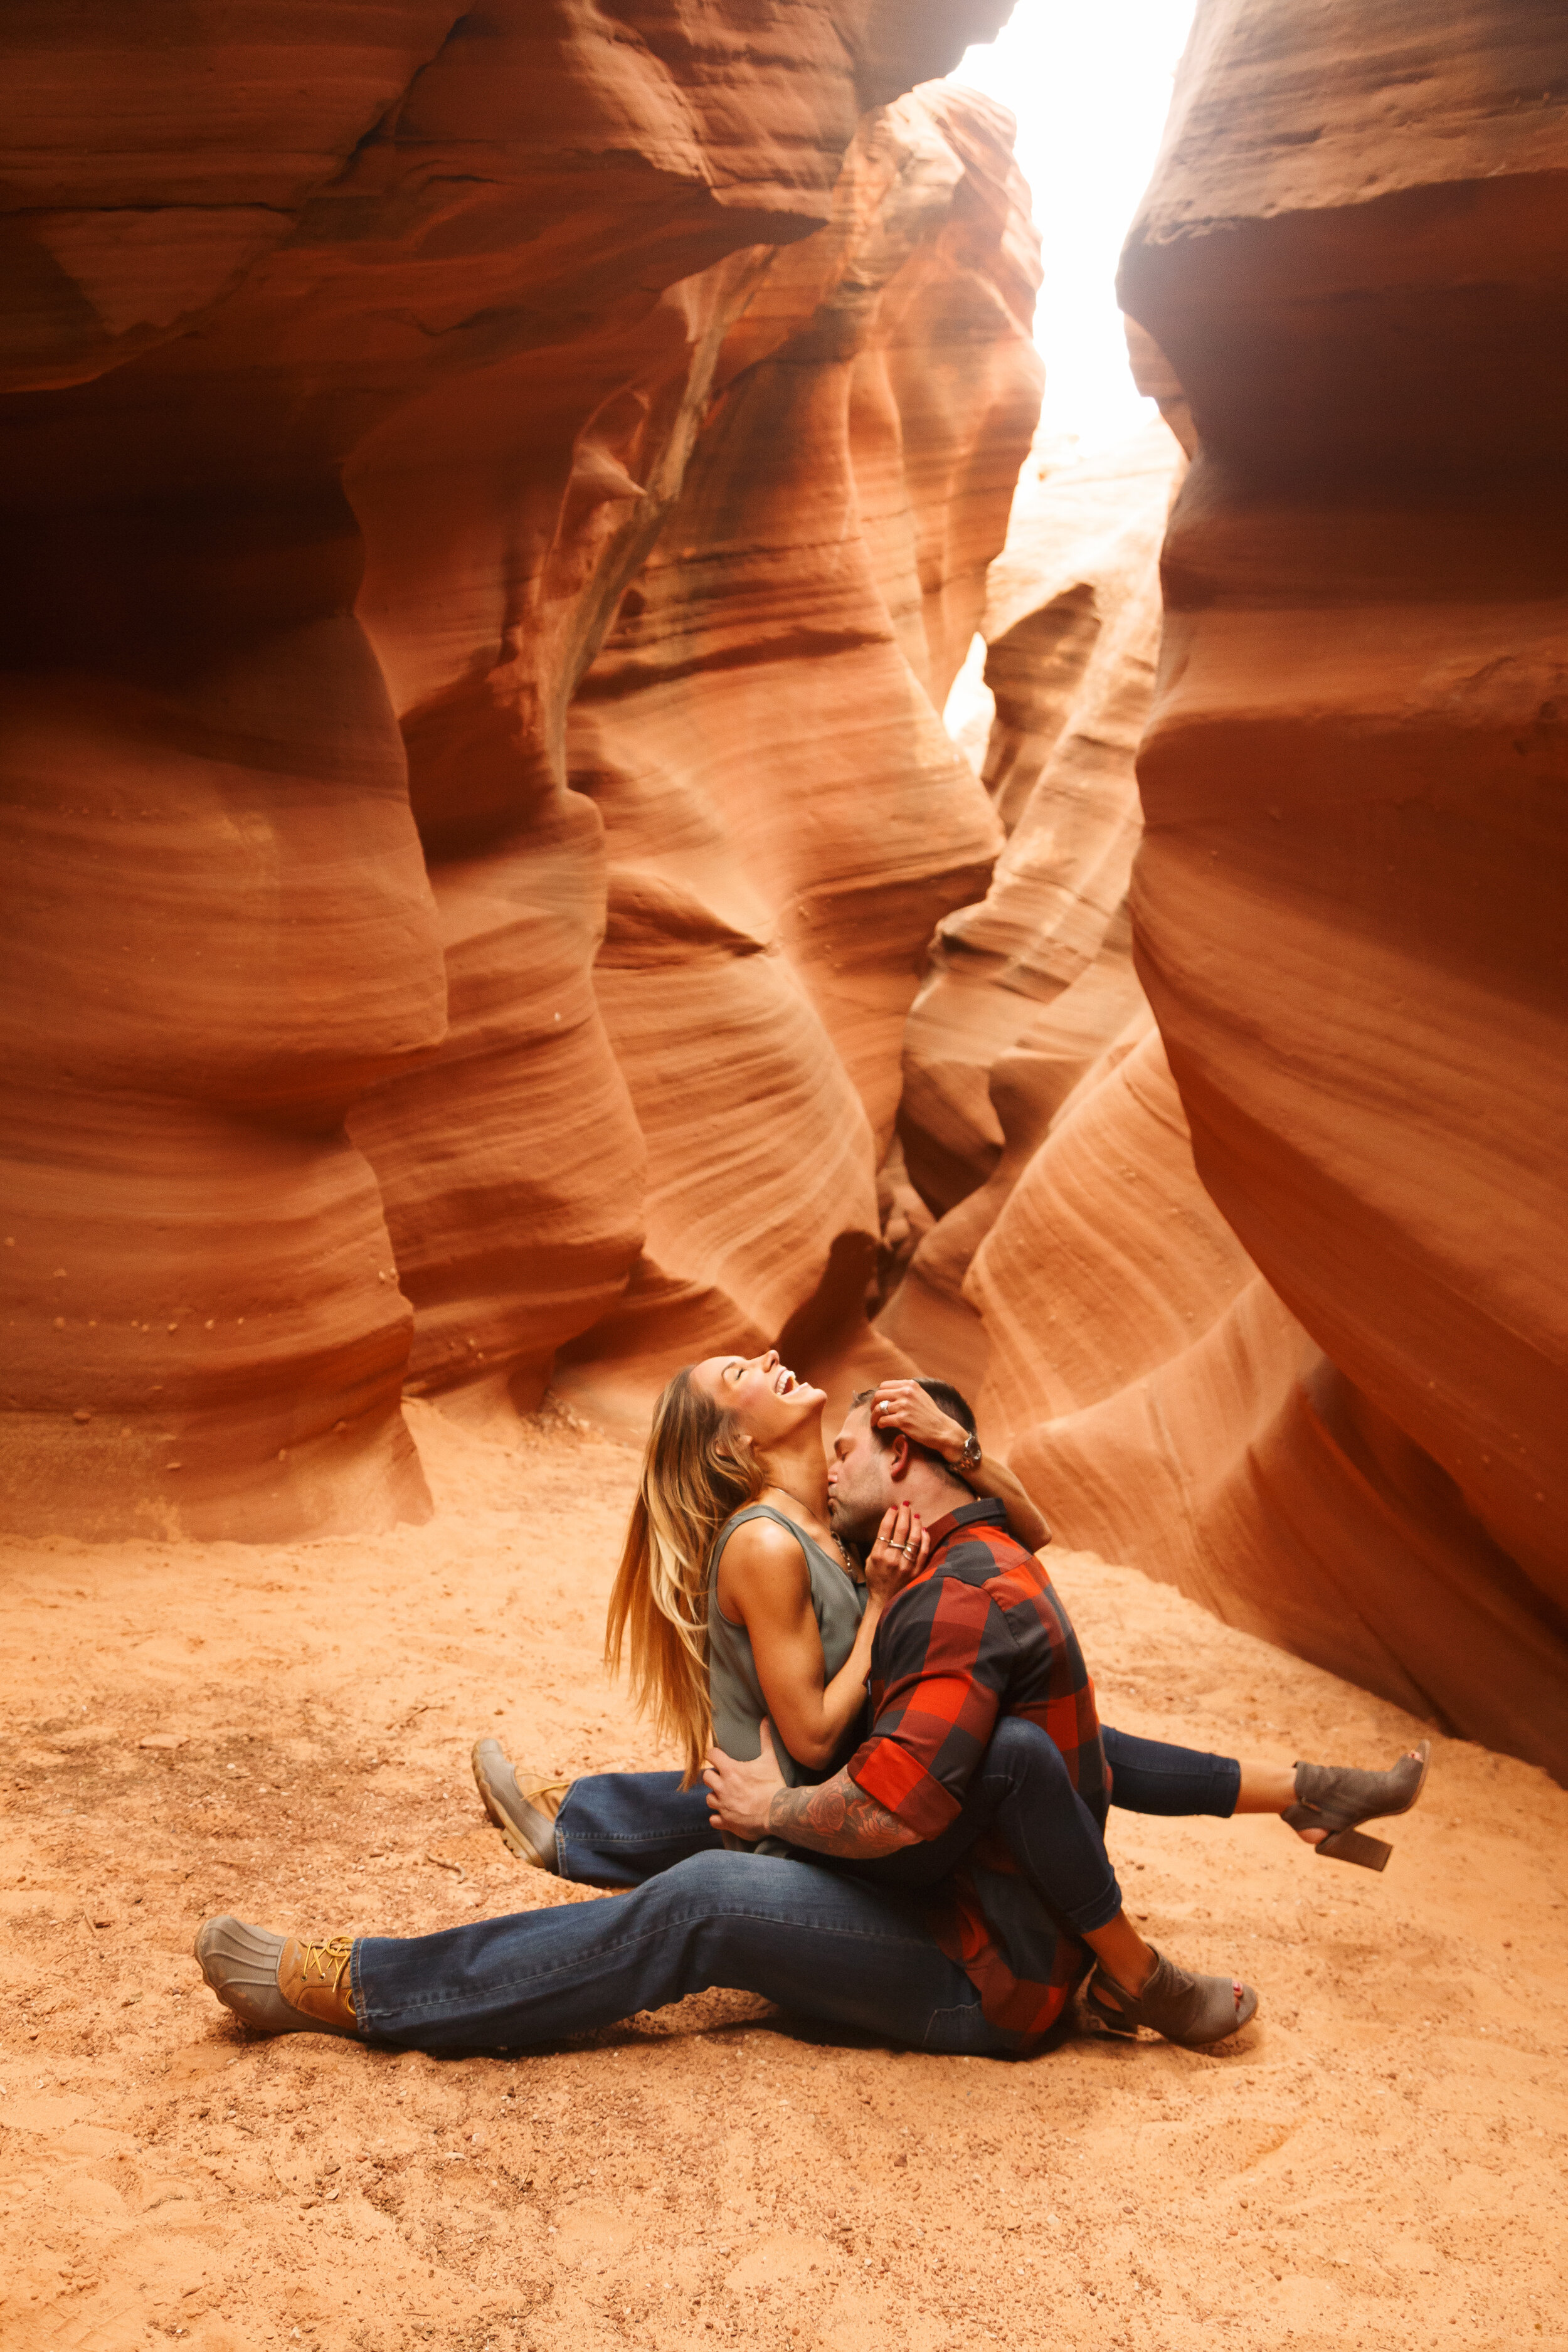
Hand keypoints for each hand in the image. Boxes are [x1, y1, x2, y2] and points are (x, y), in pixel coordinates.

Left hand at [702, 1721, 786, 1841]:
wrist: (779, 1813)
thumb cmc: (774, 1785)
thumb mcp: (770, 1760)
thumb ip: (766, 1739)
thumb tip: (766, 1719)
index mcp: (730, 1770)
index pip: (711, 1755)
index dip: (714, 1754)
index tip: (719, 1756)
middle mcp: (723, 1787)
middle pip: (706, 1777)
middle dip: (714, 1776)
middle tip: (725, 1778)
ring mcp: (723, 1806)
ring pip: (709, 1799)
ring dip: (716, 1796)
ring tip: (727, 1796)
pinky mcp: (727, 1822)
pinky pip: (714, 1819)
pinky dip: (719, 1817)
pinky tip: (728, 1814)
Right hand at [863, 1501, 928, 1605]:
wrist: (885, 1601)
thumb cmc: (876, 1580)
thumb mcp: (870, 1561)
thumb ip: (879, 1545)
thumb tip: (889, 1527)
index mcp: (878, 1555)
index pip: (885, 1529)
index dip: (891, 1515)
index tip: (894, 1507)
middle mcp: (893, 1558)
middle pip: (901, 1530)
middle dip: (904, 1514)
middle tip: (906, 1505)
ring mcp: (906, 1565)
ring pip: (914, 1538)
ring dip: (916, 1523)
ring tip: (915, 1515)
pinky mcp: (917, 1571)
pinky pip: (924, 1551)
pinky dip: (925, 1539)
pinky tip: (924, 1530)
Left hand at [870, 1378, 966, 1463]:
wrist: (942, 1430)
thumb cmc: (930, 1415)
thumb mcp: (920, 1396)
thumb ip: (906, 1391)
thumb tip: (887, 1392)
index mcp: (910, 1385)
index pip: (885, 1385)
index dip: (879, 1395)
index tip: (878, 1402)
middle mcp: (907, 1393)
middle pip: (879, 1395)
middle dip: (873, 1404)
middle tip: (874, 1412)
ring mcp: (904, 1406)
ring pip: (879, 1409)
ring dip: (874, 1417)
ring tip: (875, 1422)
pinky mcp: (903, 1420)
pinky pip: (883, 1420)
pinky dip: (880, 1424)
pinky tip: (881, 1426)